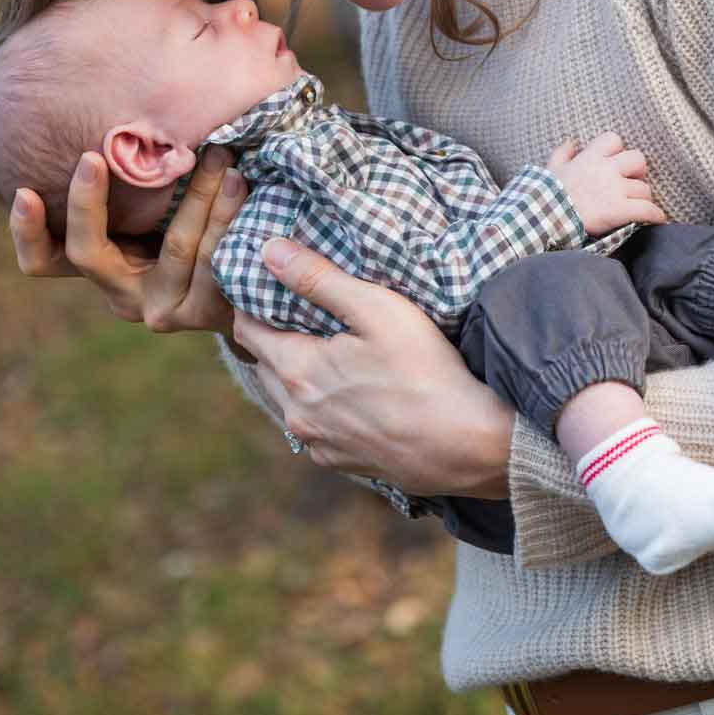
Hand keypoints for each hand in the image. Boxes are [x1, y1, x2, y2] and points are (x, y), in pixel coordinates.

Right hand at [9, 146, 246, 331]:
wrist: (255, 287)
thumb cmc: (198, 225)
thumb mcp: (160, 204)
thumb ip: (136, 179)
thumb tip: (116, 101)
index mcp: (102, 265)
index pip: (42, 260)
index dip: (27, 231)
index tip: (23, 191)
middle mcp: (122, 293)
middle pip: (86, 252)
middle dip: (86, 202)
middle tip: (92, 156)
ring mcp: (160, 308)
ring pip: (174, 246)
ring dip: (196, 193)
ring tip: (218, 152)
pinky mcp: (202, 313)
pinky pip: (213, 259)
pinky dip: (228, 215)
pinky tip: (242, 184)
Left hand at [231, 238, 514, 498]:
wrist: (466, 444)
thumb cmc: (424, 370)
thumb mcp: (376, 308)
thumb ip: (318, 278)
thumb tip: (269, 251)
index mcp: (296, 371)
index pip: (247, 330)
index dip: (254, 304)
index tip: (269, 286)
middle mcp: (296, 413)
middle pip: (264, 365)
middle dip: (274, 337)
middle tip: (299, 313)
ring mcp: (317, 443)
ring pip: (288, 400)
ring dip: (297, 375)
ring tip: (326, 352)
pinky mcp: (341, 463)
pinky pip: (315, 428)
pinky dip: (320, 407)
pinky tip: (349, 394)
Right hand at [545, 132, 666, 235]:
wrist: (546, 218)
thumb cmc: (546, 195)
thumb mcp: (551, 169)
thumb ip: (562, 153)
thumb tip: (570, 142)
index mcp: (590, 157)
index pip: (614, 139)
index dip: (618, 150)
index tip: (615, 162)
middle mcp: (606, 169)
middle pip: (638, 159)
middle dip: (638, 172)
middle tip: (632, 182)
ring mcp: (615, 189)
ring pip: (644, 188)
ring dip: (643, 198)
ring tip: (638, 205)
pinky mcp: (620, 209)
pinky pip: (647, 209)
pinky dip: (655, 215)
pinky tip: (657, 219)